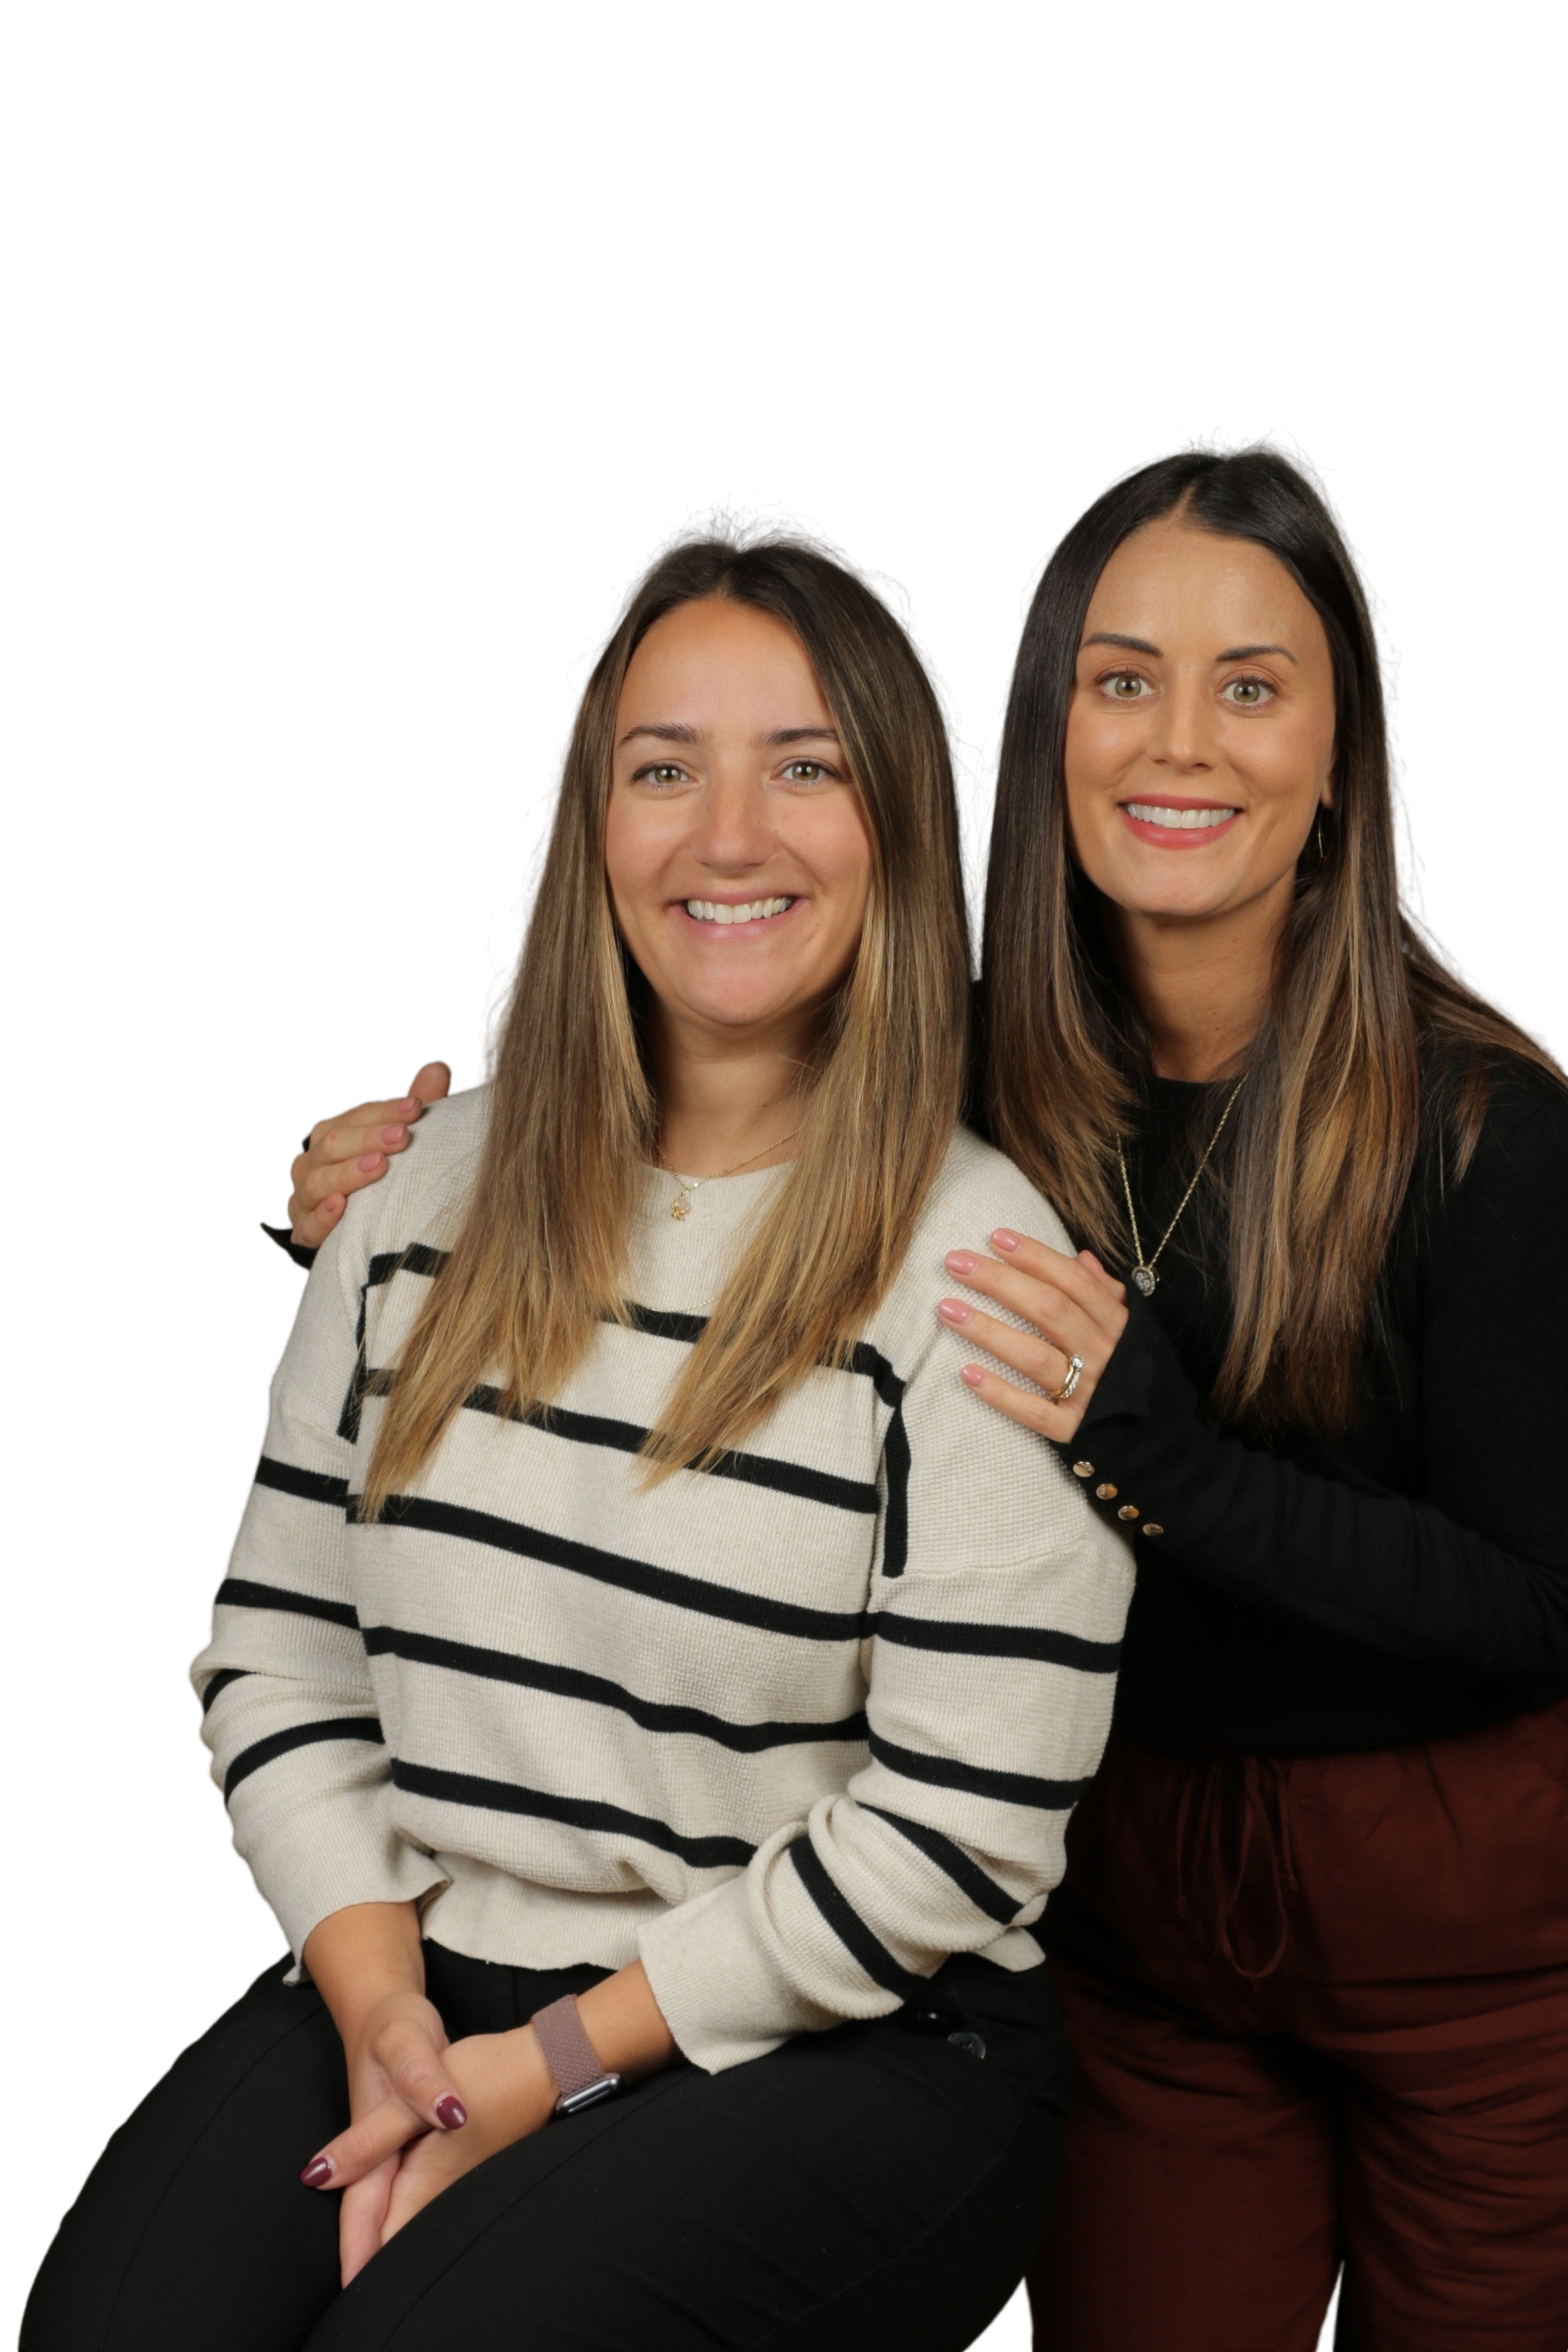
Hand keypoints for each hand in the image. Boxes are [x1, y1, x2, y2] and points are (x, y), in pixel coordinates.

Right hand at [284, 1057, 453, 1248]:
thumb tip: (439, 1067)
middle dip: (369, 1137)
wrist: (355, 1236)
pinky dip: (324, 1215)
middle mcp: (312, 1164)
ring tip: (379, 1165)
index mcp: (331, 1138)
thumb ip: (412, 1109)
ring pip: (319, 1182)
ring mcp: (304, 1200)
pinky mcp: (305, 1235)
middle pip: (334, 1144)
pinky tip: (341, 1206)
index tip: (416, 1107)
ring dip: (349, 1172)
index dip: (383, 1111)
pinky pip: (309, 1226)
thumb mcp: (397, 1145)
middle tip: (404, 1135)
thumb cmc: (380, 1182)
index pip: (353, 1118)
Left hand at [305, 2024, 554, 2282]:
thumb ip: (368, 2140)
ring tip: (361, 2248)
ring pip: (410, 2222)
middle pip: (393, 2239)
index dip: (354, 2260)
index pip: (378, 2241)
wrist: (544, 2067)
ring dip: (385, 2233)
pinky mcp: (463, 2171)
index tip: (341, 2282)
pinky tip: (395, 2206)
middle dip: (367, 2255)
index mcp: (423, 2183)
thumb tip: (319, 2175)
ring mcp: (456, 2185)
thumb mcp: (414, 2101)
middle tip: (345, 2275)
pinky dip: (405, 2210)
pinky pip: (427, 2203)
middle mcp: (440, 2194)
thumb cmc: (485, 2077)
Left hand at [936, 1228, 1128, 1440]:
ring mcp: (1089, 1394)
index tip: (996, 1237)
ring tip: (947, 1309)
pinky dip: (1001, 1394)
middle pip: (1049, 1311)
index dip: (1035, 1257)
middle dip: (1001, 1282)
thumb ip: (1105, 1293)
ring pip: (1035, 1358)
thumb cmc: (1136, 1373)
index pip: (1074, 1282)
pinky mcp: (1074, 1431)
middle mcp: (1104, 1356)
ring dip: (989, 1332)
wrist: (1164, 1440)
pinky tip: (967, 1373)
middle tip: (956, 1263)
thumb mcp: (1132, 1329)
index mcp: (1118, 1326)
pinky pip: (1034, 1413)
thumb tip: (1082, 1256)